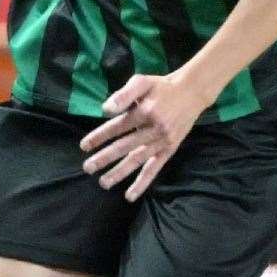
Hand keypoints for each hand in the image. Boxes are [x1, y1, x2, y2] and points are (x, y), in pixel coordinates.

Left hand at [79, 72, 208, 202]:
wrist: (192, 92)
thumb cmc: (162, 87)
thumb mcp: (142, 81)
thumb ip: (124, 94)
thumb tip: (106, 110)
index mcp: (145, 111)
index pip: (117, 126)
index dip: (99, 136)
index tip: (84, 146)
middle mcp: (153, 129)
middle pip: (124, 146)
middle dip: (104, 158)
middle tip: (87, 168)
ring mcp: (162, 142)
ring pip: (137, 160)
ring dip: (119, 173)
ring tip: (103, 183)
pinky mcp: (169, 150)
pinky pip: (154, 169)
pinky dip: (142, 183)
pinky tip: (130, 195)